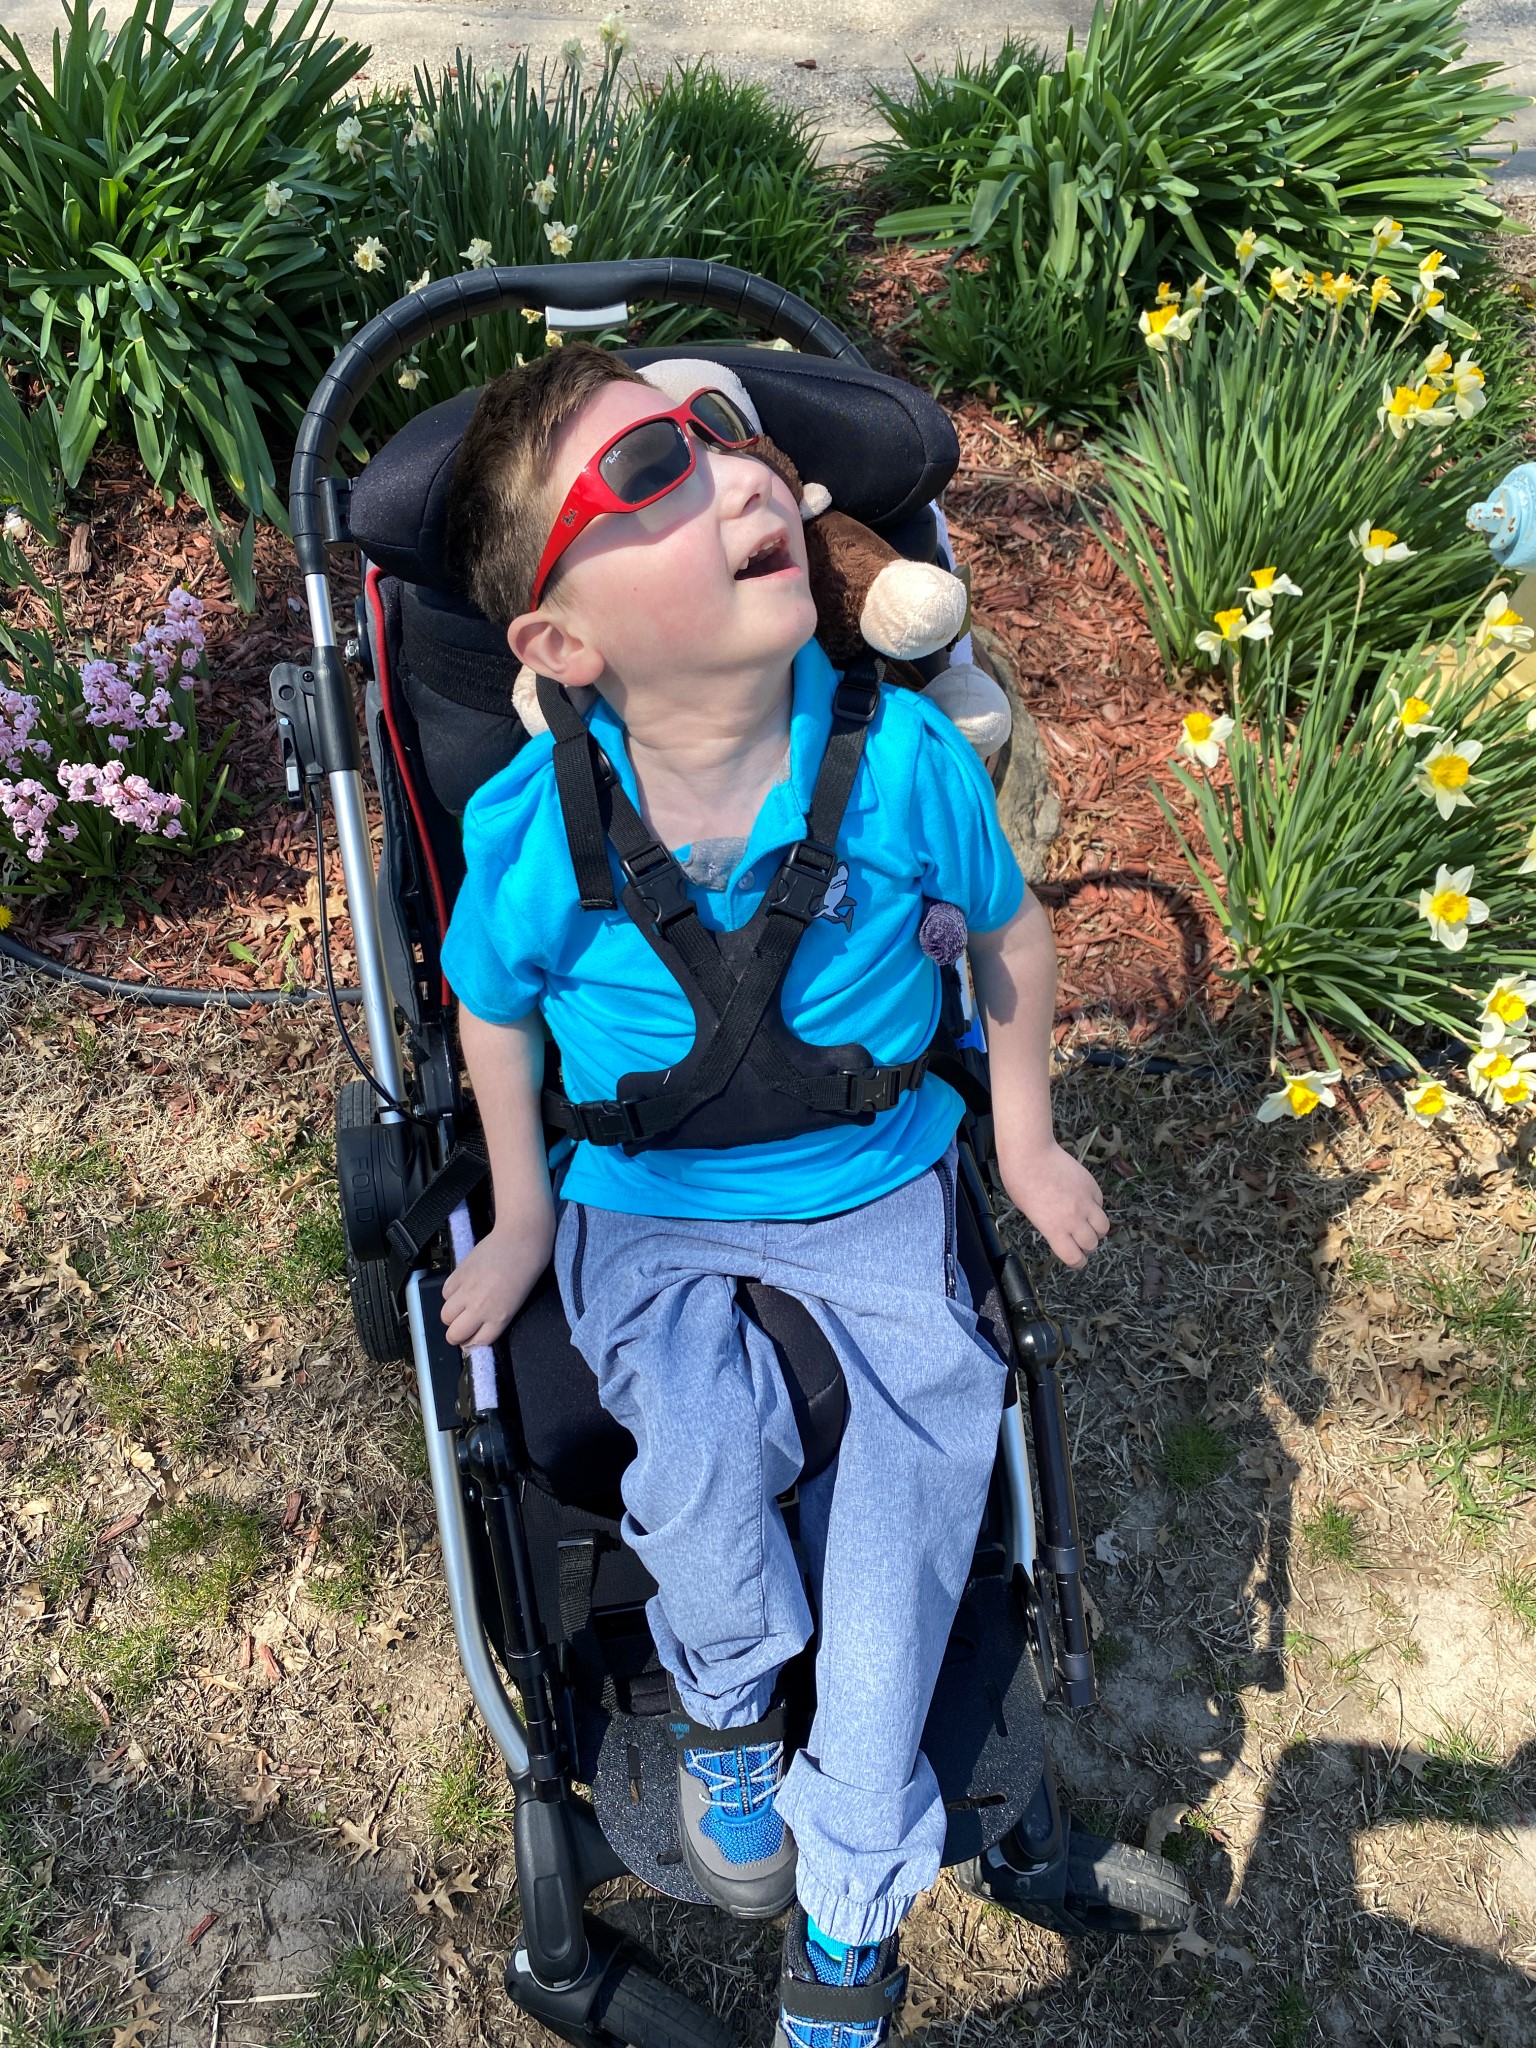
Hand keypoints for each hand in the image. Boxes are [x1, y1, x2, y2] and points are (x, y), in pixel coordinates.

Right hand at [439, 1218, 552, 1350]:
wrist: (521, 1238)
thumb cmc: (527, 1268)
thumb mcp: (517, 1302)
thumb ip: (497, 1317)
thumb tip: (479, 1325)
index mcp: (499, 1317)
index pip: (476, 1343)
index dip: (472, 1341)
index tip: (472, 1336)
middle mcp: (480, 1308)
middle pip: (454, 1335)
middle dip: (457, 1334)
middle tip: (462, 1325)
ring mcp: (467, 1291)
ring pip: (445, 1316)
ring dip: (451, 1314)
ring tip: (462, 1305)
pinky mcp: (458, 1273)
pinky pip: (444, 1293)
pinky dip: (450, 1294)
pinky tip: (461, 1288)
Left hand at [997, 1141, 1108, 1269]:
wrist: (1031, 1155)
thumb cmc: (1020, 1183)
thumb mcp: (1030, 1213)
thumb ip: (1049, 1226)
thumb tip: (1060, 1230)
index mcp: (1055, 1229)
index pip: (1074, 1257)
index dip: (1077, 1262)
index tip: (1076, 1260)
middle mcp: (1074, 1219)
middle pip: (1092, 1243)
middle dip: (1086, 1245)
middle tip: (1079, 1240)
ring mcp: (1085, 1202)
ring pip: (1103, 1226)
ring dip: (1096, 1229)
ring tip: (1087, 1223)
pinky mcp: (1091, 1186)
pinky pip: (1100, 1203)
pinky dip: (1095, 1206)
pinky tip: (1084, 1201)